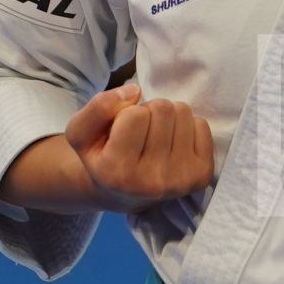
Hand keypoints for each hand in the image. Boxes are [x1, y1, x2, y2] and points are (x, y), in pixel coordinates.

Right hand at [63, 83, 214, 212]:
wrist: (124, 193)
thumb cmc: (102, 156)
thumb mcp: (81, 132)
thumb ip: (98, 107)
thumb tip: (135, 90)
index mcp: (116, 172)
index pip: (134, 114)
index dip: (126, 114)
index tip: (121, 132)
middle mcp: (151, 182)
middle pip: (162, 108)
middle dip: (149, 112)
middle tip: (140, 133)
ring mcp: (180, 181)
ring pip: (183, 112)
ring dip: (168, 117)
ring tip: (156, 137)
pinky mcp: (202, 176)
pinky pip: (202, 125)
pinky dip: (187, 127)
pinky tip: (173, 145)